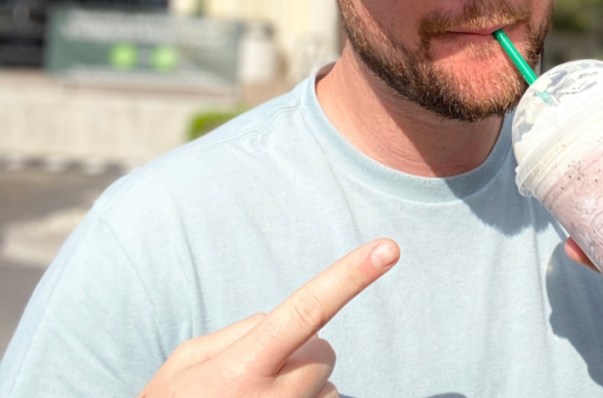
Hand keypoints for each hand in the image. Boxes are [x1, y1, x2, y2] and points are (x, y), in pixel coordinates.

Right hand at [138, 239, 399, 397]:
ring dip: (301, 388)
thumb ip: (241, 332)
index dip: (350, 276)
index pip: (308, 309)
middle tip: (252, 376)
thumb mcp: (186, 363)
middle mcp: (276, 397)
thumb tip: (285, 320)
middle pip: (324, 349)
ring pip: (326, 385)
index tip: (388, 249)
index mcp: (244, 367)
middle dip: (300, 352)